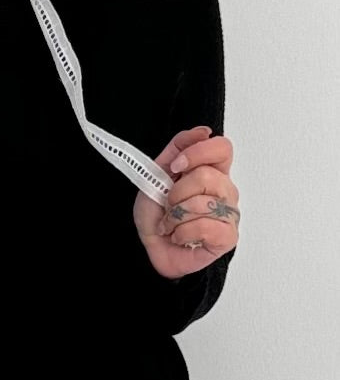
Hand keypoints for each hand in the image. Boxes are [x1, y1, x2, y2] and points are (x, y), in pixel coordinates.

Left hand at [133, 126, 239, 278]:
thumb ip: (178, 148)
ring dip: (176, 216)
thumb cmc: (157, 215)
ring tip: (171, 224)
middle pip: (208, 176)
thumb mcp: (158, 174)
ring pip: (204, 203)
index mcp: (213, 171)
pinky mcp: (227, 238)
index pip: (222, 148)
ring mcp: (229, 214)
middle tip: (168, 205)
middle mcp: (226, 191)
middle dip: (177, 192)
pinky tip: (180, 237)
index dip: (198, 153)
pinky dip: (183, 233)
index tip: (176, 167)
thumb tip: (202, 132)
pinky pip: (206, 227)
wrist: (149, 247)